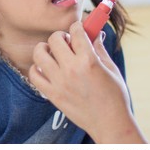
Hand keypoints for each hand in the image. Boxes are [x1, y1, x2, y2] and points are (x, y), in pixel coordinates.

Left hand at [28, 22, 145, 142]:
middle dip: (61, 35)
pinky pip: (34, 74)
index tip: (79, 29)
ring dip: (45, 48)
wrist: (110, 123)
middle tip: (67, 42)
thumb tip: (95, 33)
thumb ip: (100, 49)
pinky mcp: (52, 95)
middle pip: (55, 39)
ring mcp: (59, 82)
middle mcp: (71, 69)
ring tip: (53, 53)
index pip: (76, 31)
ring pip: (40, 54)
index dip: (78, 26)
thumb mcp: (111, 68)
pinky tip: (47, 68)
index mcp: (89, 61)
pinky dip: (37, 68)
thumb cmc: (115, 96)